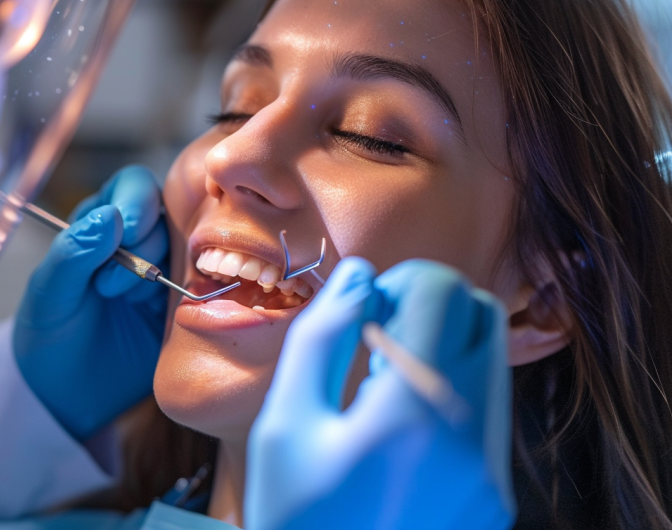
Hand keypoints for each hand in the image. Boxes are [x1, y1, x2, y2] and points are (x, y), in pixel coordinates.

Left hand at [13, 165, 168, 439]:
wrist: (66, 396)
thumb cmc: (49, 337)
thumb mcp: (48, 295)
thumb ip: (72, 254)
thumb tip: (108, 216)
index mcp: (101, 224)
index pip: (133, 188)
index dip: (136, 203)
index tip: (126, 233)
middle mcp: (139, 242)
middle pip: (169, 215)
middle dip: (146, 245)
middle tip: (111, 286)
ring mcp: (167, 273)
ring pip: (192, 250)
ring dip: (163, 273)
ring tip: (126, 304)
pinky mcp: (186, 307)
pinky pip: (207, 289)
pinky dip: (192, 297)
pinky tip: (166, 316)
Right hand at [246, 258, 514, 529]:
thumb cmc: (293, 519)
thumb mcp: (285, 424)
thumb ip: (321, 336)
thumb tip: (358, 275)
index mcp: (415, 411)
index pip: (442, 291)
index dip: (398, 282)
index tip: (361, 312)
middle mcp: (471, 436)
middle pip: (480, 315)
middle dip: (428, 305)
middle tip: (372, 339)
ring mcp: (491, 471)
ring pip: (491, 361)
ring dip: (441, 345)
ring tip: (379, 384)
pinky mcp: (494, 495)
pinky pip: (486, 410)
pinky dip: (449, 389)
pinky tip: (396, 424)